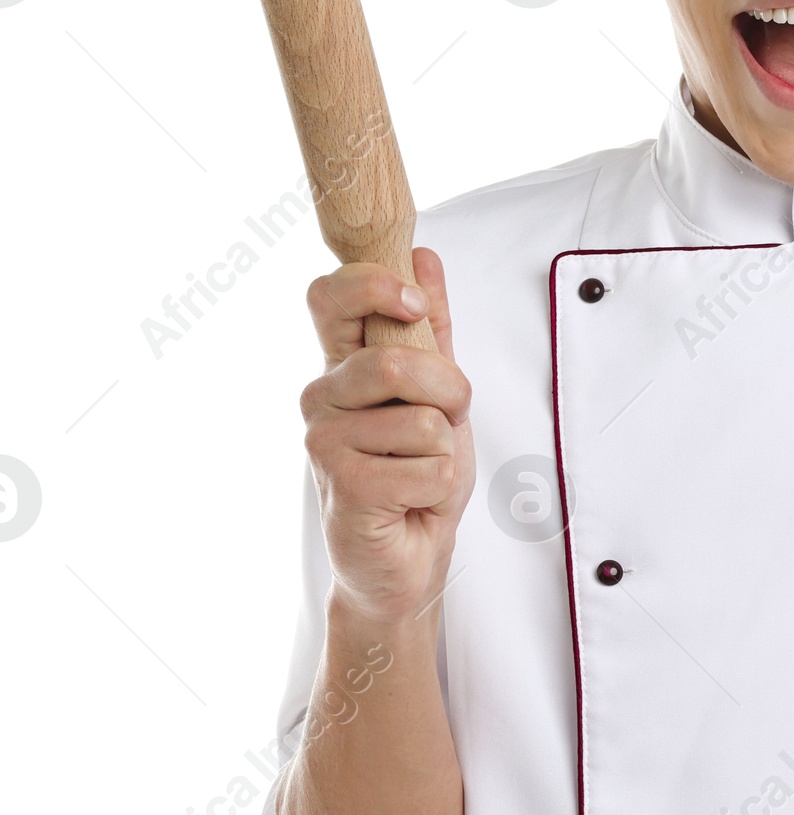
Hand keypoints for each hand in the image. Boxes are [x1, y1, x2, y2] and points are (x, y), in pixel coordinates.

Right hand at [300, 248, 475, 623]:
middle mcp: (322, 396)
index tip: (412, 303)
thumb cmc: (417, 472)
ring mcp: (324, 441)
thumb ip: (432, 327)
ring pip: (422, 419)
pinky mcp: (342, 485)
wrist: (410, 557)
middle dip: (449, 394)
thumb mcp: (438, 390)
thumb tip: (424, 256)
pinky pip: (429, 465)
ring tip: (420, 469)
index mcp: (342, 363)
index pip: (329, 296)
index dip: (372, 285)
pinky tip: (411, 501)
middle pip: (397, 361)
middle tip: (446, 422)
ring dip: (445, 449)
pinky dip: (440, 486)